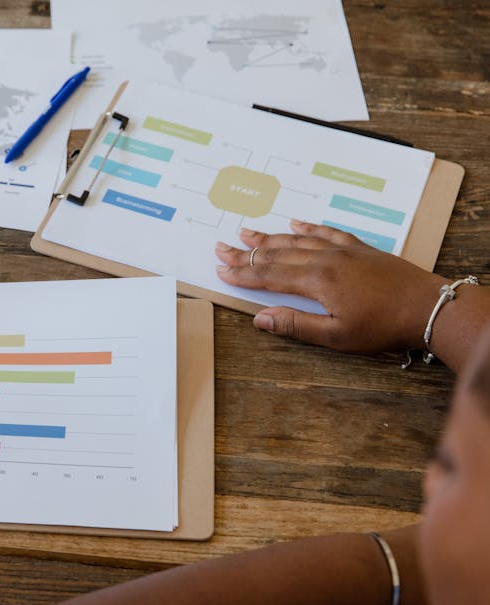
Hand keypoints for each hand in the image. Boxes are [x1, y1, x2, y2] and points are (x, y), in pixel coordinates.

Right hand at [214, 220, 445, 353]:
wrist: (428, 306)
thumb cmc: (383, 326)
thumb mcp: (337, 336)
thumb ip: (297, 325)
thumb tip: (261, 319)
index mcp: (317, 281)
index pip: (269, 276)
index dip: (243, 275)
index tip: (221, 270)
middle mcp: (325, 260)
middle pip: (277, 255)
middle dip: (246, 254)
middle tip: (222, 248)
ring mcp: (342, 251)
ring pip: (296, 241)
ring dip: (269, 238)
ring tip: (247, 233)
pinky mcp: (359, 249)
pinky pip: (326, 232)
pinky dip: (308, 228)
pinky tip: (295, 224)